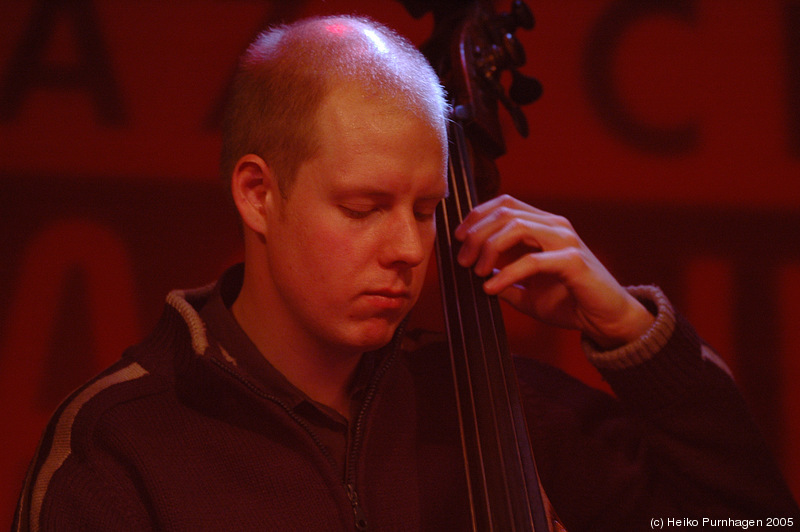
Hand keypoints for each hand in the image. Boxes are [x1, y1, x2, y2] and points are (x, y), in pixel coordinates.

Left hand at [454, 195, 653, 349]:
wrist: (606, 320)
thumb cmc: (572, 302)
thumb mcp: (528, 292)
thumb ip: (505, 279)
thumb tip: (478, 276)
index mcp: (544, 226)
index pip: (505, 204)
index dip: (477, 216)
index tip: (459, 238)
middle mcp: (555, 227)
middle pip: (504, 213)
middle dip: (476, 235)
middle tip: (463, 260)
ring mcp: (566, 241)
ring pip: (516, 228)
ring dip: (489, 249)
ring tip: (477, 272)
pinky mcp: (573, 261)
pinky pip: (532, 261)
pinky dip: (507, 274)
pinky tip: (492, 287)